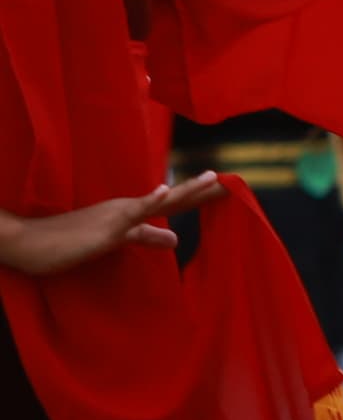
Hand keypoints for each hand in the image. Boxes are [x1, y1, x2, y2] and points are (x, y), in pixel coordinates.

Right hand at [0, 175, 226, 276]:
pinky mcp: (106, 224)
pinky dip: (151, 200)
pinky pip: (131, 212)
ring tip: (215, 177)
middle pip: (176, 198)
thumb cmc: (68, 241)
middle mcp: (129, 208)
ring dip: (188, 189)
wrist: (29, 242)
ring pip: (160, 200)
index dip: (201, 196)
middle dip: (205, 190)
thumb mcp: (116, 241)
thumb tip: (175, 237)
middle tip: (236, 181)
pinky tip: (167, 190)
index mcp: (132, 212)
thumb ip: (145, 237)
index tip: (228, 188)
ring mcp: (118, 214)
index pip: (174, 203)